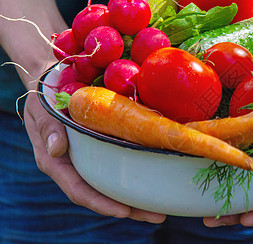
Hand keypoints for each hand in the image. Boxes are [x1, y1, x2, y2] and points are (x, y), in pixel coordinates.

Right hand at [23, 93, 165, 222]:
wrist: (51, 85)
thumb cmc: (44, 97)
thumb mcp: (42, 109)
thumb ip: (48, 129)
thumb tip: (56, 149)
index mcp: (56, 163)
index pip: (79, 190)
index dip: (101, 203)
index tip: (124, 211)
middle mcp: (74, 167)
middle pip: (101, 195)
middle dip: (129, 209)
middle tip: (157, 216)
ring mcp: (88, 160)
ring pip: (111, 186)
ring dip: (136, 199)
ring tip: (162, 209)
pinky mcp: (99, 151)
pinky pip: (117, 169)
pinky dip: (134, 177)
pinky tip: (154, 181)